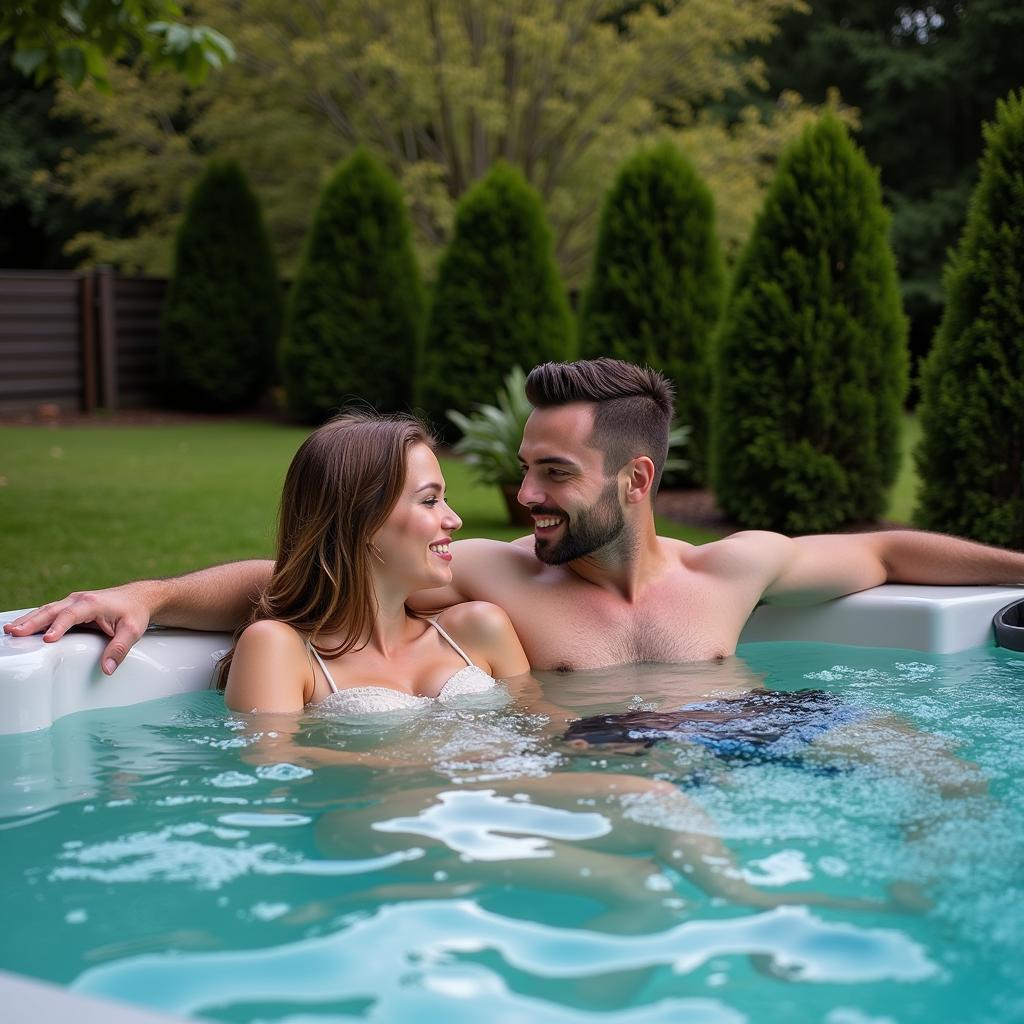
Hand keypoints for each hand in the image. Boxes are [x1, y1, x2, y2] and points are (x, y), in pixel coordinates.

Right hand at [3, 582, 153, 674]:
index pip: (71, 615)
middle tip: (14, 632)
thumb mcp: (133, 631)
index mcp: (93, 603)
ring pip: (46, 610)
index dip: (59, 627)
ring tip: (10, 630)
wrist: (139, 597)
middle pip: (52, 611)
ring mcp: (72, 602)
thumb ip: (120, 649)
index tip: (47, 640)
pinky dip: (33, 619)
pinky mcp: (69, 608)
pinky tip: (20, 627)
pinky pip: (48, 613)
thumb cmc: (135, 612)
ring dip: (28, 620)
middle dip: (32, 622)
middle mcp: (79, 600)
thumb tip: (107, 669)